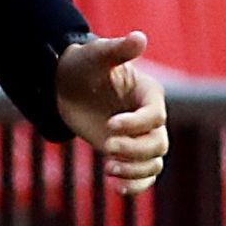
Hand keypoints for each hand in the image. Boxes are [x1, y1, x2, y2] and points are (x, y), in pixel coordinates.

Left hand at [55, 32, 168, 194]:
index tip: (110, 125)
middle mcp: (149, 118)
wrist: (66, 86)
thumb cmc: (83, 66)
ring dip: (135, 171)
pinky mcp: (126, 154)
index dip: (136, 124)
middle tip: (106, 147)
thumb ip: (118, 50)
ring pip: (153, 163)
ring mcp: (138, 138)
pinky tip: (116, 187)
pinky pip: (142, 176)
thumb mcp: (97, 56)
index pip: (155, 117)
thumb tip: (140, 37)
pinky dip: (134, 186)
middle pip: (158, 144)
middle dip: (134, 150)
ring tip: (109, 169)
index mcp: (149, 94)